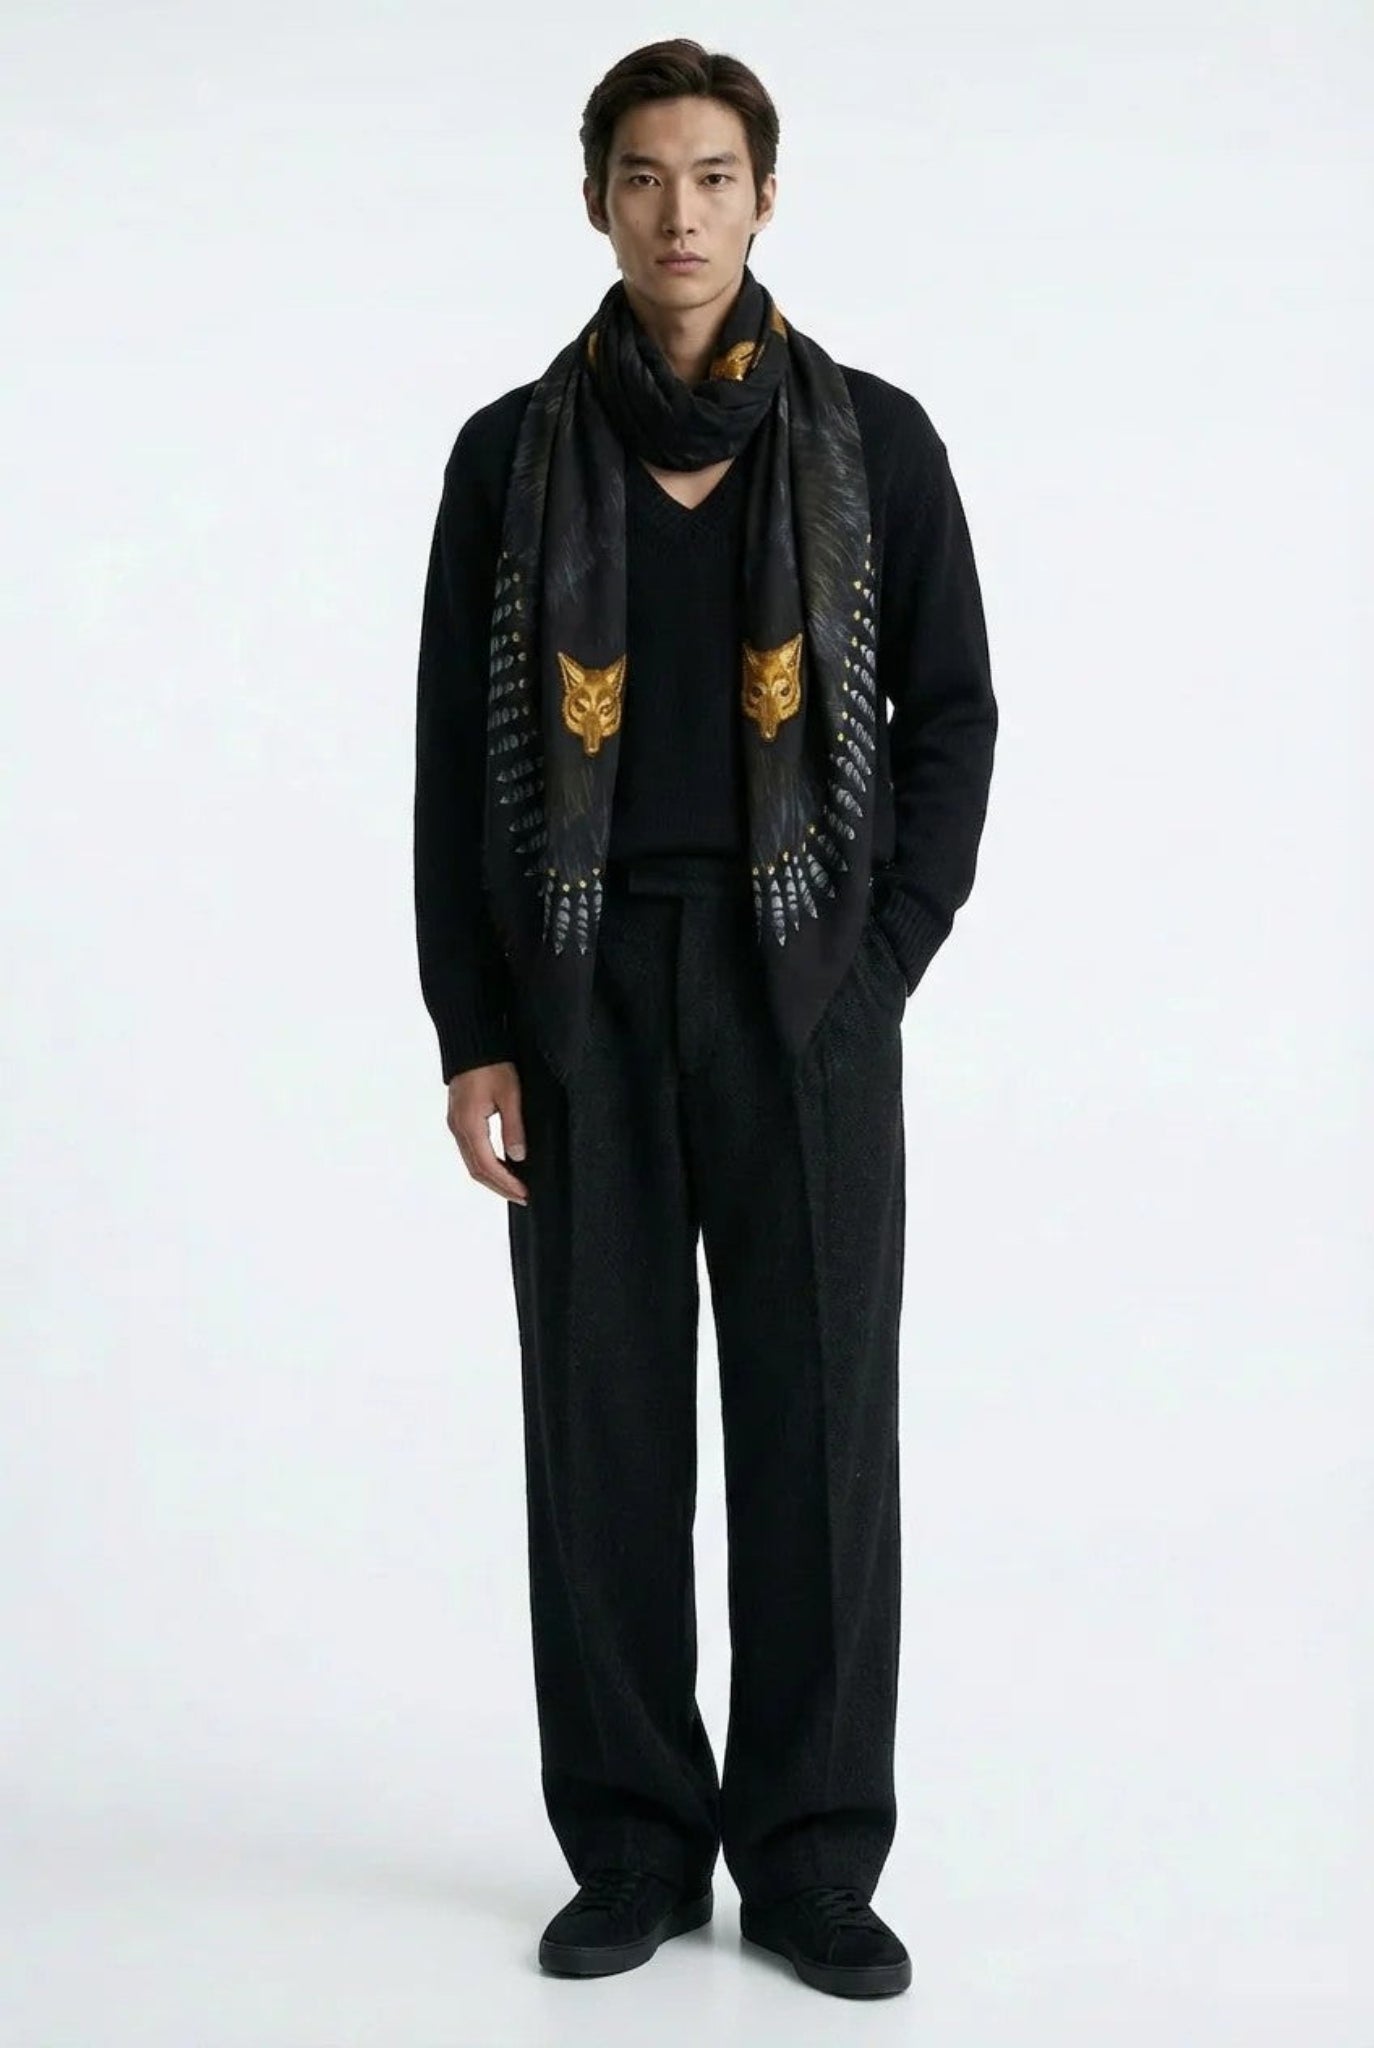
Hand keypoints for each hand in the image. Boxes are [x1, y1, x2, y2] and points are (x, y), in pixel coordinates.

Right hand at [446, 1061, 528, 1204]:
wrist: (472, 1044)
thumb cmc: (492, 1065)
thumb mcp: (510, 1095)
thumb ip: (513, 1127)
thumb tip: (518, 1156)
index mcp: (469, 1124)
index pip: (487, 1165)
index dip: (506, 1182)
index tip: (524, 1192)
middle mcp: (458, 1128)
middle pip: (476, 1170)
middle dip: (499, 1187)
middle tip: (522, 1197)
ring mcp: (455, 1125)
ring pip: (472, 1162)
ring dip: (492, 1178)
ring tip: (514, 1187)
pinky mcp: (459, 1120)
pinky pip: (470, 1151)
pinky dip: (486, 1164)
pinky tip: (502, 1166)